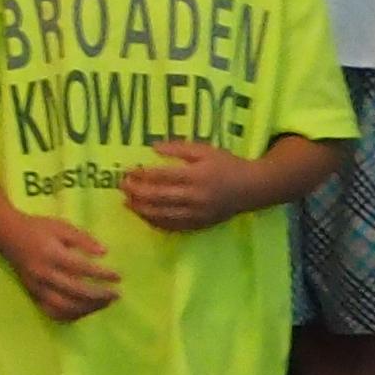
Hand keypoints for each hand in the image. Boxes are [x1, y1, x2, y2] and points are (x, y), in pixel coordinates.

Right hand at [0, 211, 117, 320]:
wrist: (9, 236)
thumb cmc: (39, 229)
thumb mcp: (62, 227)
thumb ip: (83, 239)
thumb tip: (104, 253)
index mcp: (52, 254)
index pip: (82, 268)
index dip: (102, 274)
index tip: (118, 277)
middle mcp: (44, 274)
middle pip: (76, 292)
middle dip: (99, 296)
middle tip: (116, 295)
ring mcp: (37, 287)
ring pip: (65, 307)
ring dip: (88, 308)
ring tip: (104, 304)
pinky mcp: (33, 295)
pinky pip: (53, 313)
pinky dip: (71, 315)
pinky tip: (85, 310)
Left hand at [120, 138, 270, 232]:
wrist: (252, 188)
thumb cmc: (227, 165)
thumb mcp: (204, 150)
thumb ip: (178, 148)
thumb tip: (152, 148)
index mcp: (196, 176)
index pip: (162, 177)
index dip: (142, 175)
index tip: (127, 172)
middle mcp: (195, 197)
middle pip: (159, 197)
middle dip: (137, 193)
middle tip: (122, 187)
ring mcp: (197, 214)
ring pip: (163, 215)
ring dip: (142, 210)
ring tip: (127, 203)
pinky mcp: (200, 225)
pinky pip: (173, 227)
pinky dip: (156, 223)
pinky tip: (144, 216)